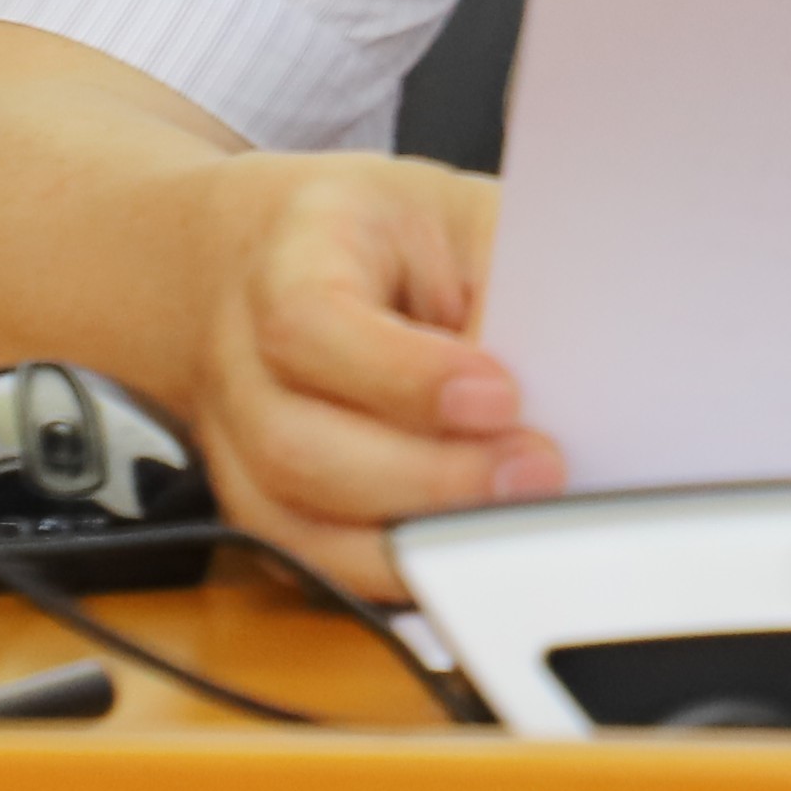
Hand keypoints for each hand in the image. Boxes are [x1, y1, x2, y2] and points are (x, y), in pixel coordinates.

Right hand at [171, 152, 560, 584]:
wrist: (267, 258)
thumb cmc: (379, 237)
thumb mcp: (449, 215)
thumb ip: (499, 278)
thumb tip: (556, 376)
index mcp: (287, 259)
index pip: (311, 324)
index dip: (403, 374)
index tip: (500, 395)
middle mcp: (240, 360)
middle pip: (296, 447)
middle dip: (426, 477)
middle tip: (534, 470)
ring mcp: (234, 442)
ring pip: (293, 524)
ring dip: (411, 538)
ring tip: (511, 514)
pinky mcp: (258, 504)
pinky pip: (309, 565)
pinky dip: (388, 574)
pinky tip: (461, 557)